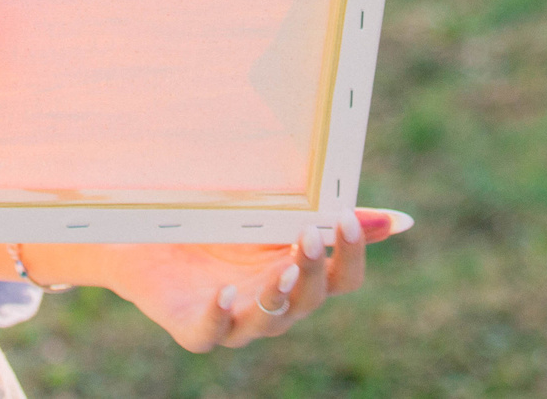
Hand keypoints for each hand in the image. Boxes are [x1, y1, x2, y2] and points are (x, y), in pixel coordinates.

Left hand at [93, 208, 407, 351]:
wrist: (147, 237)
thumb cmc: (217, 226)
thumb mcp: (273, 213)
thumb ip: (325, 215)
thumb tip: (399, 221)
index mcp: (299, 276)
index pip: (342, 278)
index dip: (351, 255)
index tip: (346, 220)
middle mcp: (275, 304)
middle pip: (310, 299)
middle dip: (313, 268)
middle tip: (308, 234)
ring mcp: (237, 320)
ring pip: (269, 320)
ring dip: (279, 294)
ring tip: (281, 268)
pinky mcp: (196, 329)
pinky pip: (211, 332)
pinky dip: (219, 315)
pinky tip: (223, 294)